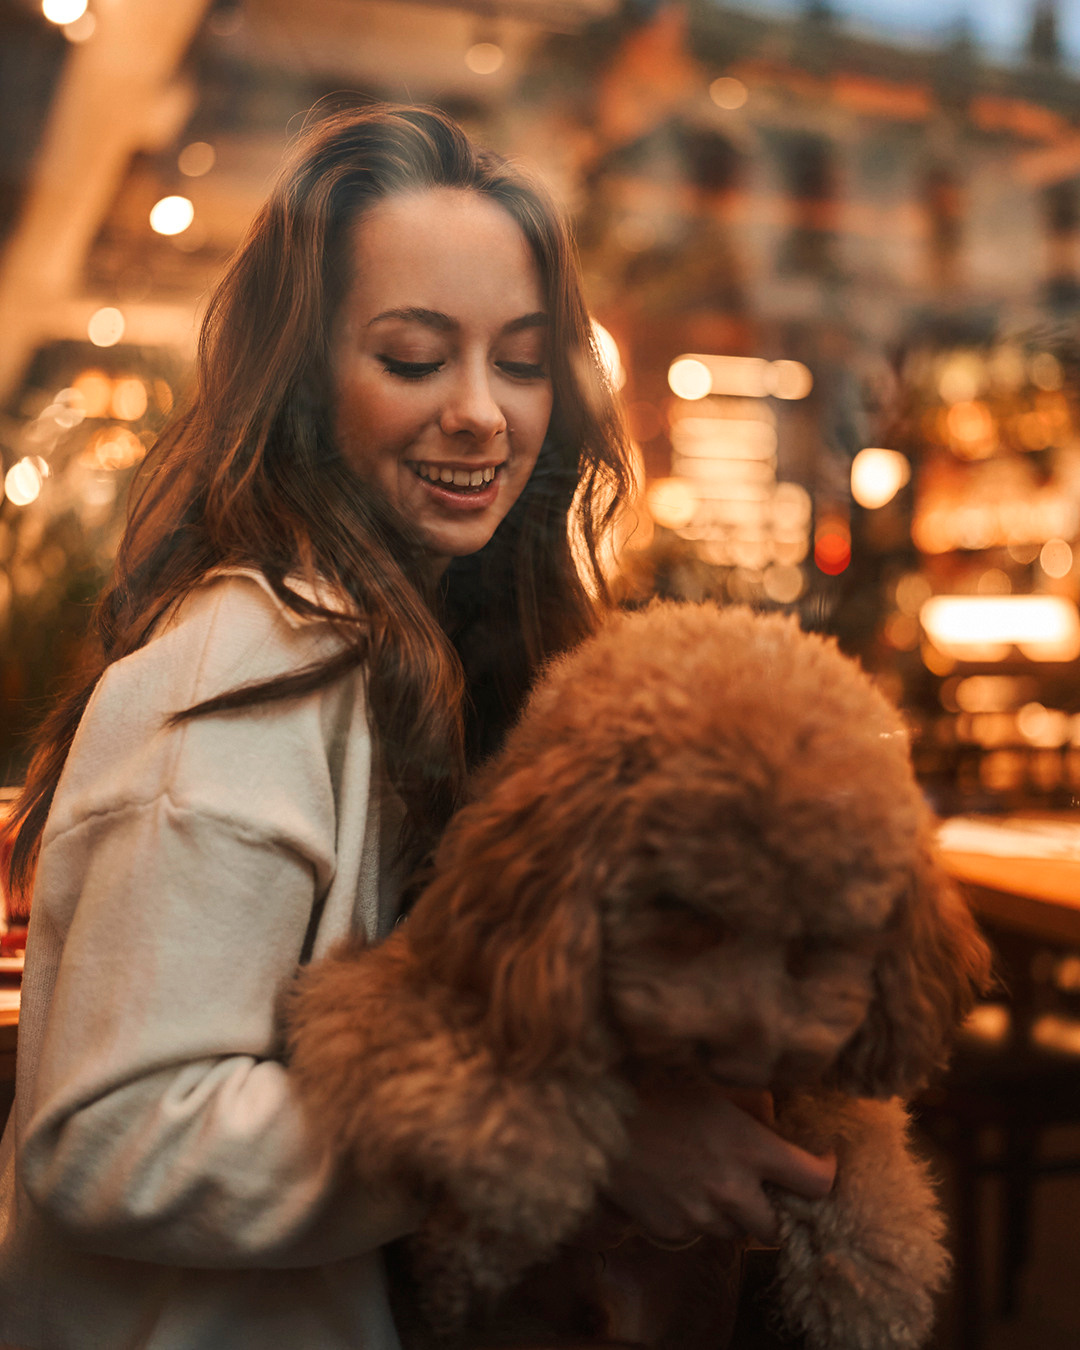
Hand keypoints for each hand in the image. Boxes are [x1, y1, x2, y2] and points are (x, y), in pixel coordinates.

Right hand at [604, 1077, 835, 1245]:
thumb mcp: (713, 1087)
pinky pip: (694, 1234)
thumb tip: (775, 1121)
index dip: (825, 1175)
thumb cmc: (655, 1088)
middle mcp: (731, 1189)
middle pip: (774, 1229)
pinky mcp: (670, 1231)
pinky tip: (674, 1186)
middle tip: (755, 1186)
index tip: (820, 1164)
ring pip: (731, 1233)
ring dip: (728, 1215)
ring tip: (704, 1179)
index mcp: (750, 1148)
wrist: (595, 1114)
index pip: (814, 1182)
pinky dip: (692, 1218)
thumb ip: (751, 1111)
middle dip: (768, 1210)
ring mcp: (699, 1216)